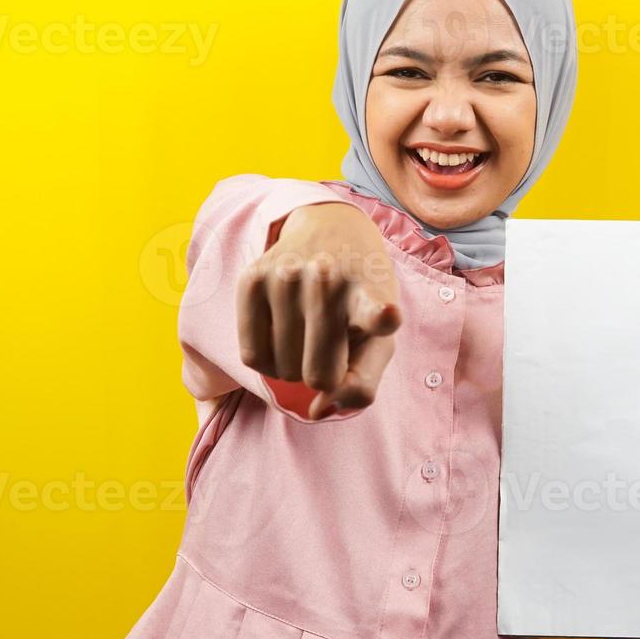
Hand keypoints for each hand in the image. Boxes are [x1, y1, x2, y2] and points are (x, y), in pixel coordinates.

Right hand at [236, 202, 401, 418]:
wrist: (331, 230)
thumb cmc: (359, 302)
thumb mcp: (378, 340)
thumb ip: (361, 385)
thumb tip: (318, 408)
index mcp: (372, 294)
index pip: (376, 312)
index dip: (381, 317)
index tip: (387, 313)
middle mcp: (329, 280)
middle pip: (317, 377)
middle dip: (323, 376)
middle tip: (330, 346)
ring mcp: (288, 276)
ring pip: (281, 370)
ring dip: (294, 367)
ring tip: (307, 332)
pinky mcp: (252, 278)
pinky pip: (251, 356)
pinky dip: (267, 362)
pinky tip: (282, 334)